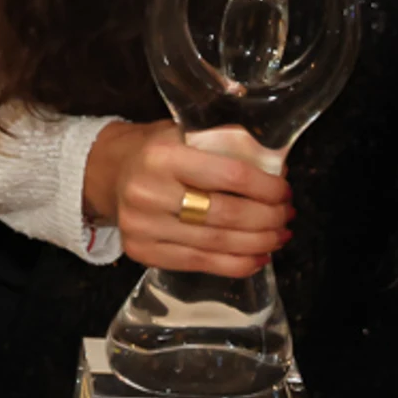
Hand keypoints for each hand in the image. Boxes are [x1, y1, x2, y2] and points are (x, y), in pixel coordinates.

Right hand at [83, 121, 292, 276]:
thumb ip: (228, 147)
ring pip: (215, 244)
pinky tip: (258, 257)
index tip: (284, 190)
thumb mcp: (188, 133)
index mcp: (163, 155)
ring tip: (279, 236)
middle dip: (267, 218)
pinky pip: (198, 264)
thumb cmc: (158, 150)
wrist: (110, 172)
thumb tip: (277, 171)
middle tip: (287, 215)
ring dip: (257, 243)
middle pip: (225, 214)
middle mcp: (148, 192)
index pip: (229, 175)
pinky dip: (235, 264)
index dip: (265, 187)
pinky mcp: (141, 252)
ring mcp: (141, 226)